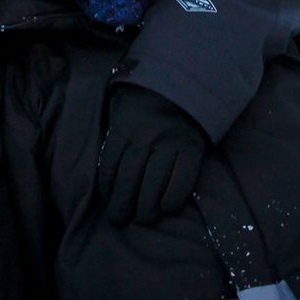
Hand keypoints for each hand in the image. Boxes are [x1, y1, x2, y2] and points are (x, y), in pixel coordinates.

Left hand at [98, 85, 206, 225]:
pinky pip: (182, 181)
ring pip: (153, 185)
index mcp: (124, 126)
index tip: (108, 201)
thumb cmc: (146, 97)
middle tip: (120, 218)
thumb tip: (108, 168)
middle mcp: (145, 137)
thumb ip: (115, 131)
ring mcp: (170, 143)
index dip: (107, 189)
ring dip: (146, 208)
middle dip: (122, 205)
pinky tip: (166, 206)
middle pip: (129, 180)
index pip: (109, 166)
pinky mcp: (192, 149)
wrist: (185, 80)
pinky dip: (173, 198)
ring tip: (143, 218)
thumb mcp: (122, 105)